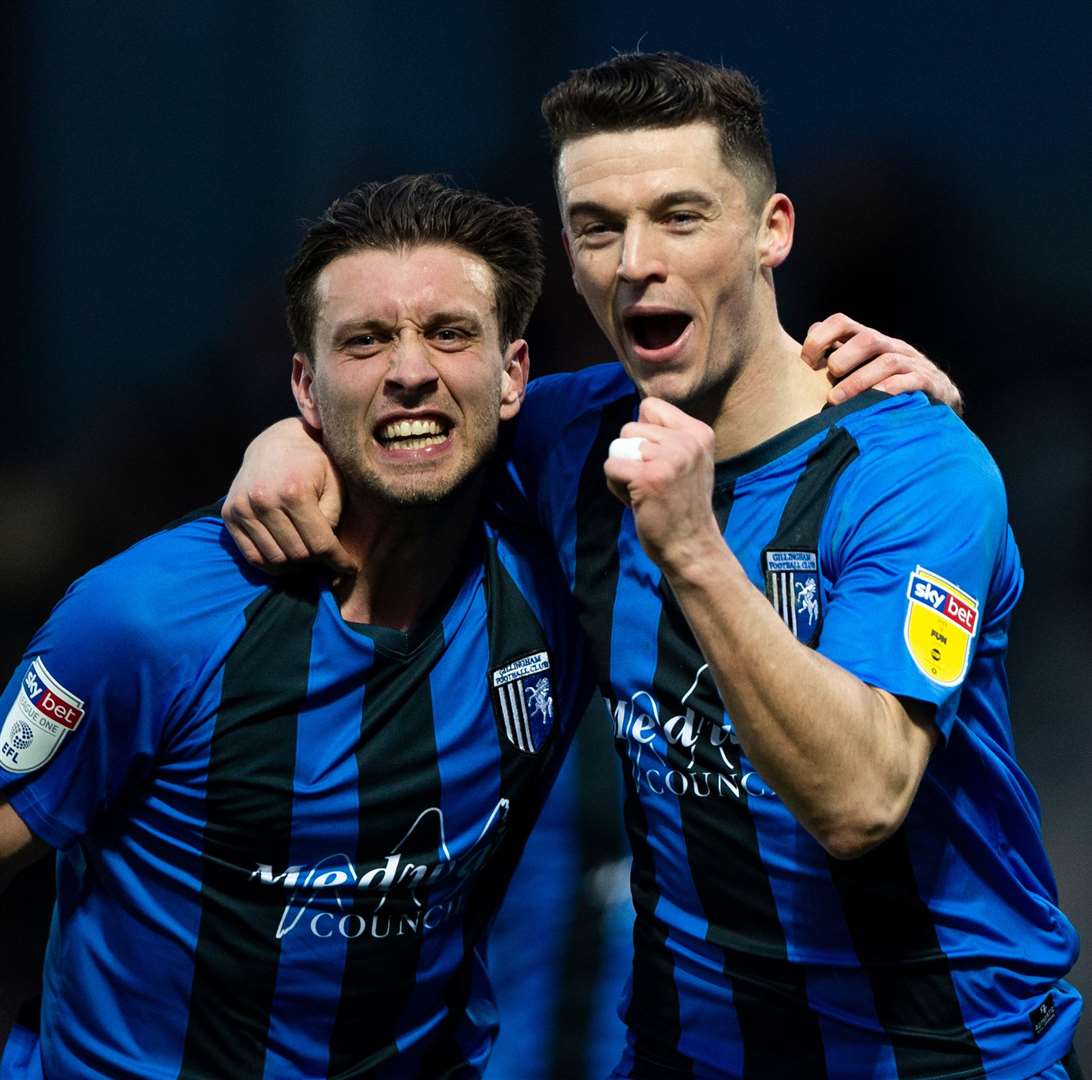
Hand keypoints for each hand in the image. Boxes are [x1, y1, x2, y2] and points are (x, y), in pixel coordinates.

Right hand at [222, 418, 354, 575]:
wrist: (277, 442)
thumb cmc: (315, 463)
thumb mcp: (336, 483)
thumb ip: (333, 517)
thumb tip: (326, 552)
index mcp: (294, 491)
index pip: (320, 544)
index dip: (338, 561)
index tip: (349, 569)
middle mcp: (264, 500)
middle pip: (297, 555)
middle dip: (317, 562)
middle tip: (328, 558)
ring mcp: (243, 508)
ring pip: (274, 560)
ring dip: (295, 566)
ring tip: (308, 556)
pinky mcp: (229, 515)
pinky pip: (251, 556)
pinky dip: (271, 565)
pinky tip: (287, 560)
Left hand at [603, 397, 722, 570]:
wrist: (691, 546)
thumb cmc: (681, 505)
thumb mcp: (688, 461)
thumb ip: (667, 437)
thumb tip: (636, 416)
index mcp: (699, 433)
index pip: (650, 407)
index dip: (643, 433)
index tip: (658, 461)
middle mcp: (688, 441)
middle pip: (629, 428)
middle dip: (631, 455)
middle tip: (652, 482)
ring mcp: (670, 458)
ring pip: (618, 447)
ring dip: (623, 471)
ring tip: (645, 491)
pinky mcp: (649, 477)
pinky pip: (611, 467)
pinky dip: (616, 485)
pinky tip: (637, 501)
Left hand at [801, 313, 963, 415]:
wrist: (937, 397)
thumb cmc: (887, 382)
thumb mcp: (860, 367)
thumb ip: (837, 353)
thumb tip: (810, 333)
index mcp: (869, 341)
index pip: (842, 322)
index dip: (820, 336)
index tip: (806, 360)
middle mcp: (890, 346)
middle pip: (867, 338)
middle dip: (844, 357)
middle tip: (829, 377)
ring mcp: (911, 363)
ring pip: (887, 362)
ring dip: (858, 381)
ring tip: (836, 400)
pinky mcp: (927, 383)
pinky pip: (910, 382)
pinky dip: (890, 390)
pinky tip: (873, 402)